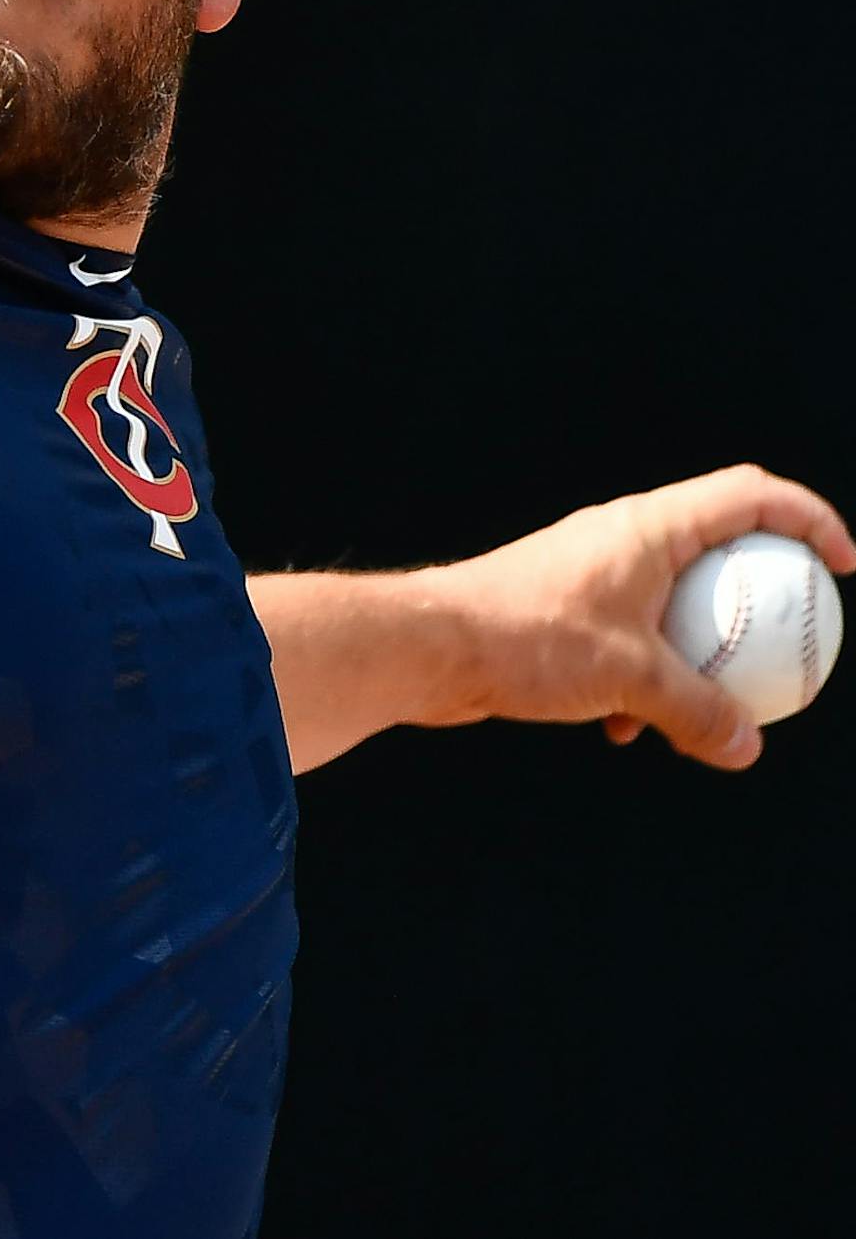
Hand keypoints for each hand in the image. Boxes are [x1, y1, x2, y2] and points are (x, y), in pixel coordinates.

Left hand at [416, 464, 855, 769]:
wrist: (428, 645)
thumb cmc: (525, 640)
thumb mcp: (628, 680)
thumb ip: (697, 711)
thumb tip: (744, 747)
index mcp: (649, 527)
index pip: (751, 495)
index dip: (810, 518)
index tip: (844, 567)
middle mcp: (622, 537)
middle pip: (717, 546)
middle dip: (760, 595)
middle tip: (791, 644)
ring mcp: (590, 570)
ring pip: (671, 603)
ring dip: (698, 652)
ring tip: (710, 707)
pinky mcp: (562, 608)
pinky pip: (627, 636)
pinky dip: (643, 678)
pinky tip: (628, 733)